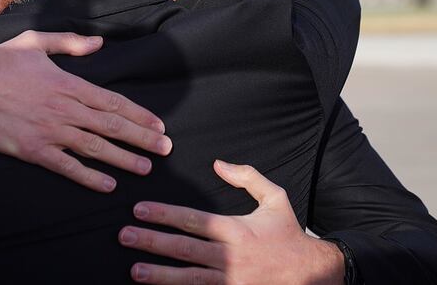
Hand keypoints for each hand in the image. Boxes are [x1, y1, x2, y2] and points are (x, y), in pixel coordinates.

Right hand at [0, 30, 172, 191]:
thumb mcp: (34, 42)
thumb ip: (69, 42)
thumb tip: (99, 43)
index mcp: (67, 83)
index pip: (112, 102)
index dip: (139, 115)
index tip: (159, 125)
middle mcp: (64, 108)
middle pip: (111, 126)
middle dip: (142, 138)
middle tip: (166, 149)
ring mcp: (49, 131)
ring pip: (95, 147)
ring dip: (124, 159)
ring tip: (146, 168)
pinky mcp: (33, 150)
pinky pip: (67, 166)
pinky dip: (89, 176)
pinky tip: (108, 185)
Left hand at [118, 160, 344, 283]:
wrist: (311, 274)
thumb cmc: (289, 234)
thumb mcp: (276, 198)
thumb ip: (248, 177)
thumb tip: (218, 163)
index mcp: (235, 229)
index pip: (192, 219)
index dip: (163, 214)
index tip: (139, 209)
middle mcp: (229, 256)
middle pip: (183, 248)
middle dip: (151, 242)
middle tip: (124, 236)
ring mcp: (230, 281)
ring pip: (187, 277)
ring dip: (159, 274)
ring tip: (134, 270)